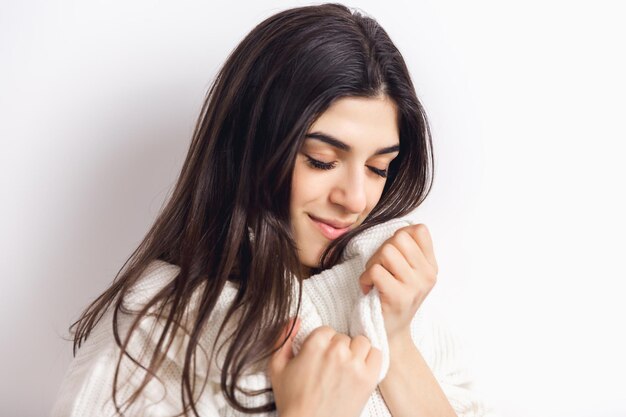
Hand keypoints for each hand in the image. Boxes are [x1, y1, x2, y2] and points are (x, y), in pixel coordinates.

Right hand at [268, 318, 381, 416]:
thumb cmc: (292, 400)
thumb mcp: (277, 367)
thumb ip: (284, 338)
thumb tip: (296, 319)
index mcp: (314, 345)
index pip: (327, 331)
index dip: (323, 344)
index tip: (321, 357)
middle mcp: (336, 351)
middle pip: (344, 337)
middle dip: (338, 349)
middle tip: (332, 367)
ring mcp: (354, 364)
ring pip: (362, 342)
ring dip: (355, 352)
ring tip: (347, 367)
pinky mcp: (368, 378)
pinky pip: (377, 354)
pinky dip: (370, 360)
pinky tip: (359, 370)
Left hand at [358, 223, 437, 341]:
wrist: (390, 334)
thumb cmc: (393, 298)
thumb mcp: (409, 273)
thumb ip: (409, 250)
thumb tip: (404, 228)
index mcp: (431, 266)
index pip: (419, 230)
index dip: (400, 237)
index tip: (395, 256)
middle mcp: (427, 275)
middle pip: (399, 238)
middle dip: (382, 250)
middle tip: (381, 269)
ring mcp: (414, 287)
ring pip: (386, 252)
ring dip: (373, 264)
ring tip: (375, 279)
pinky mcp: (398, 297)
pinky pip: (375, 271)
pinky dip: (365, 279)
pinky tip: (369, 289)